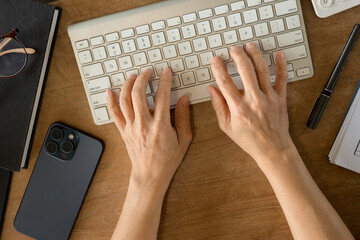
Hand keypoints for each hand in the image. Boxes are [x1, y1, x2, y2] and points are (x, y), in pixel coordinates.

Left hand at [107, 68, 191, 191]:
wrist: (150, 175)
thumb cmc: (168, 159)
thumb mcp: (184, 139)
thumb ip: (184, 118)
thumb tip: (184, 99)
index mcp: (160, 126)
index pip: (163, 96)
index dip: (165, 81)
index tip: (166, 72)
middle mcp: (143, 124)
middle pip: (138, 94)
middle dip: (143, 78)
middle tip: (148, 72)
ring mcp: (131, 128)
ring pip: (124, 101)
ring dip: (127, 85)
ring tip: (133, 77)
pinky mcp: (124, 132)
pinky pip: (114, 114)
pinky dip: (110, 102)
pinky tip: (109, 92)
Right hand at [208, 44, 292, 163]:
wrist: (272, 148)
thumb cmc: (249, 139)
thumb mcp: (227, 126)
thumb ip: (218, 106)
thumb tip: (212, 89)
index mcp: (238, 108)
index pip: (225, 82)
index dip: (218, 68)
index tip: (216, 60)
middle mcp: (254, 100)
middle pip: (245, 71)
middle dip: (238, 56)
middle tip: (233, 49)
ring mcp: (269, 98)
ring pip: (262, 70)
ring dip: (255, 55)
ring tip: (250, 46)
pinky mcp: (280, 98)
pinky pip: (282, 78)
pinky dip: (281, 65)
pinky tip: (279, 54)